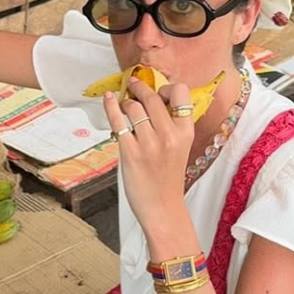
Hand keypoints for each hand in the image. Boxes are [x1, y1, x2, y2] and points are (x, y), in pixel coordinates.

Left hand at [103, 76, 192, 232]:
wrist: (162, 208)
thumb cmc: (169, 179)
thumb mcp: (181, 148)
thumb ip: (172, 126)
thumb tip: (155, 102)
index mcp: (185, 132)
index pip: (181, 93)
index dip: (167, 88)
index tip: (158, 91)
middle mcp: (169, 135)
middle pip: (152, 96)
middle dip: (140, 87)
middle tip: (133, 85)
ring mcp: (149, 143)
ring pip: (134, 106)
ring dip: (127, 102)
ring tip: (124, 105)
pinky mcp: (130, 152)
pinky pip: (118, 121)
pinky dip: (111, 106)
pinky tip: (108, 99)